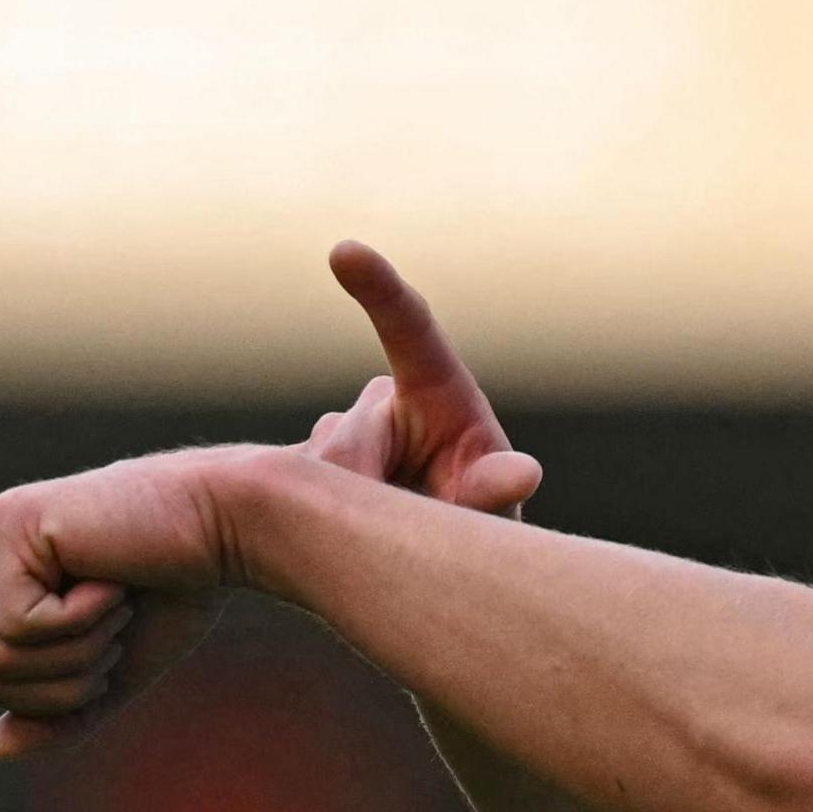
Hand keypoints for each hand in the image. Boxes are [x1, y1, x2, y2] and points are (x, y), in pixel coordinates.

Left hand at [0, 448, 254, 758]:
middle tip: (117, 627)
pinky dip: (79, 620)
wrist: (232, 527)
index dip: (52, 692)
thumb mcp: (116, 668)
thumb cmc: (182, 591)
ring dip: (75, 651)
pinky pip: (15, 626)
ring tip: (115, 603)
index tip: (111, 641)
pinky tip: (112, 578)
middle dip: (62, 681)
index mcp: (4, 577)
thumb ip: (62, 711)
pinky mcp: (14, 522)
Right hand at [300, 240, 541, 518]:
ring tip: (389, 545)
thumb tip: (523, 473)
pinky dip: (311, 531)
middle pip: (352, 439)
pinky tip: (339, 544)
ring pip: (321, 476)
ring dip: (346, 522)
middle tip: (404, 535)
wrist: (424, 560)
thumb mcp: (492, 519)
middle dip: (366, 490)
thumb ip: (491, 495)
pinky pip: (289, 499)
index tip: (345, 251)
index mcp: (439, 392)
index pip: (410, 329)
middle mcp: (387, 404)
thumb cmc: (472, 529)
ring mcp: (341, 436)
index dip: (381, 290)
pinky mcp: (305, 470)